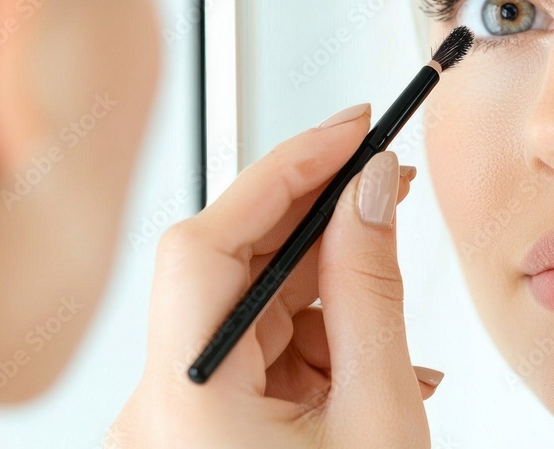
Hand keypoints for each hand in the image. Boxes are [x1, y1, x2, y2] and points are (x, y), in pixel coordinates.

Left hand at [110, 103, 439, 447]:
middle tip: (382, 178)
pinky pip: (260, 345)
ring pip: (253, 303)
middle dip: (316, 219)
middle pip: (229, 264)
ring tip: (390, 299)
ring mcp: (180, 412)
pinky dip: (319, 335)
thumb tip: (370, 190)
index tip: (346, 134)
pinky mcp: (206, 422)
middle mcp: (164, 403)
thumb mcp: (377, 416)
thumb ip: (371, 292)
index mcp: (186, 400)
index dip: (281, 170)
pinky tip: (369, 352)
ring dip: (328, 288)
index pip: (207, 242)